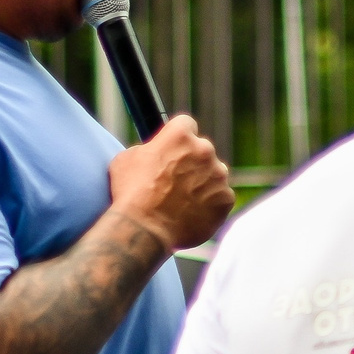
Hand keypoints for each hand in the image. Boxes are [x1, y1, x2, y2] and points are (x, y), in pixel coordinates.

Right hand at [108, 113, 233, 251]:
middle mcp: (204, 150)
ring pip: (215, 174)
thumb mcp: (128, 158)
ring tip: (184, 200)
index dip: (179, 138)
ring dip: (204, 182)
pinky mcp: (226, 199)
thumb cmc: (130, 193)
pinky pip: (221, 197)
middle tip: (177, 181)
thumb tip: (155, 151)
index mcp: (180, 135)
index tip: (174, 149)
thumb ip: (149, 148)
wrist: (144, 228)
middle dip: (192, 162)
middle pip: (203, 150)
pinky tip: (193, 213)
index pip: (186, 125)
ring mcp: (218, 175)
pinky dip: (211, 204)